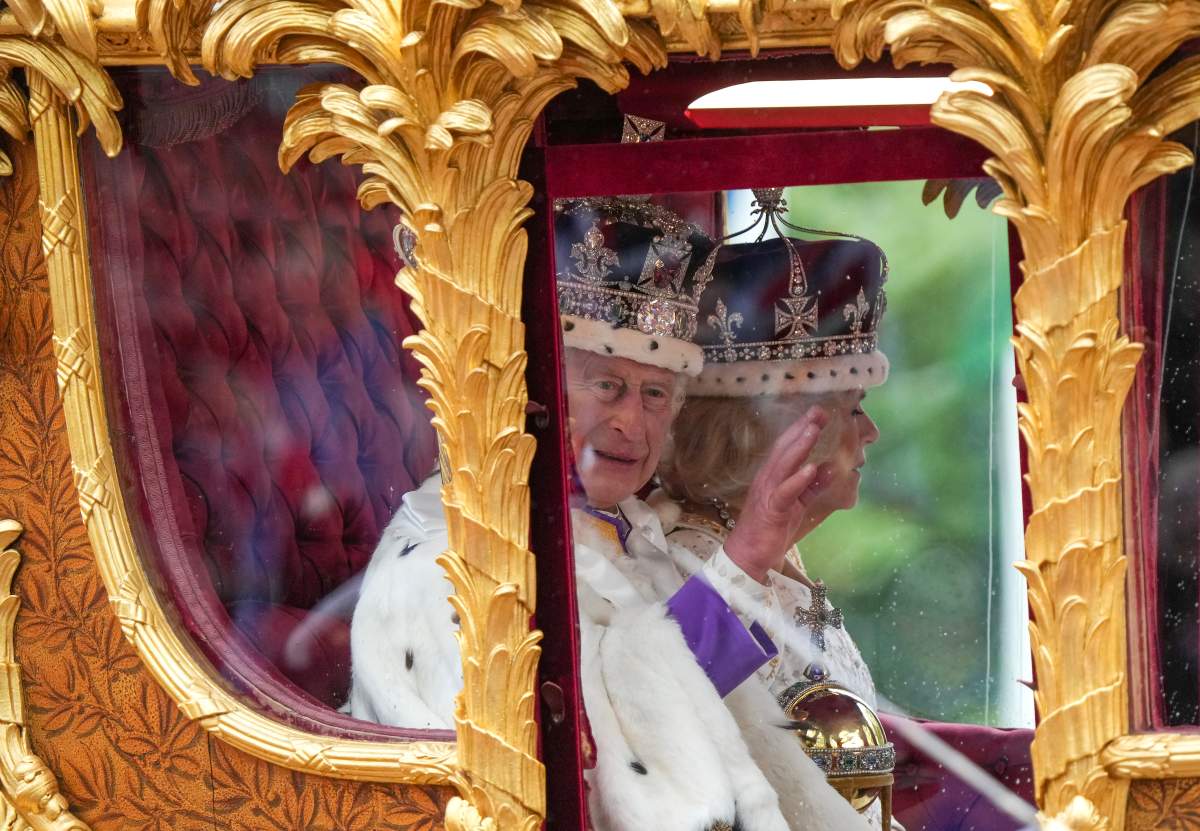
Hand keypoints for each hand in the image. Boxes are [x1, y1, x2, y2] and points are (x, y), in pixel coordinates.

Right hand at [724, 406, 831, 582]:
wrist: (749, 555)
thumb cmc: (771, 528)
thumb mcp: (797, 503)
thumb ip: (812, 486)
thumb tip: (830, 468)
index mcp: (773, 475)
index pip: (788, 446)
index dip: (802, 428)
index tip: (818, 412)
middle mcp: (768, 478)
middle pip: (785, 448)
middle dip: (801, 428)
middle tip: (818, 411)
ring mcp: (768, 493)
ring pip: (784, 464)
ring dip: (799, 446)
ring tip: (813, 429)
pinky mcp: (772, 510)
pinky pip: (786, 492)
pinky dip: (798, 479)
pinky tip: (811, 468)